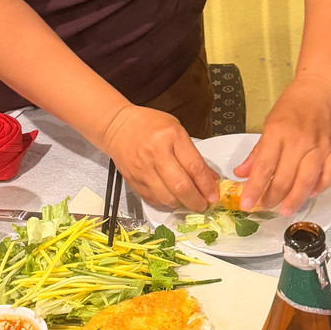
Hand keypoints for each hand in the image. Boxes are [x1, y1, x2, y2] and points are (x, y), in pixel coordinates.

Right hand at [102, 104, 218, 212]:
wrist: (117, 126)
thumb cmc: (149, 125)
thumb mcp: (177, 131)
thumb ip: (194, 156)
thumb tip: (211, 178)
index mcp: (171, 136)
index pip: (194, 167)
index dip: (207, 186)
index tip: (213, 195)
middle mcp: (156, 153)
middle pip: (181, 186)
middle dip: (196, 201)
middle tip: (203, 205)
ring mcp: (142, 168)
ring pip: (166, 197)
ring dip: (181, 204)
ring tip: (188, 202)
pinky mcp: (133, 180)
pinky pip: (153, 199)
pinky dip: (165, 203)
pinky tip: (172, 199)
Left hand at [233, 75, 330, 215]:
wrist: (322, 87)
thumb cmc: (294, 103)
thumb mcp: (270, 123)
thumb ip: (257, 151)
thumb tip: (241, 173)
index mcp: (278, 132)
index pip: (263, 167)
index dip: (254, 189)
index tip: (247, 204)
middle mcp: (299, 141)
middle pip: (284, 179)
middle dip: (272, 199)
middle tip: (265, 207)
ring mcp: (320, 146)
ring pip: (306, 182)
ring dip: (294, 200)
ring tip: (285, 210)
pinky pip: (328, 176)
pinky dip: (319, 189)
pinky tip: (309, 194)